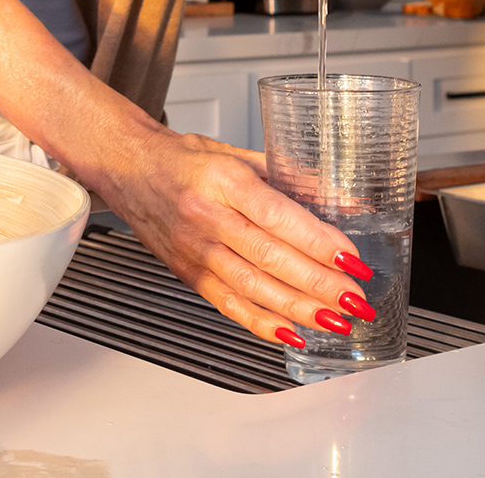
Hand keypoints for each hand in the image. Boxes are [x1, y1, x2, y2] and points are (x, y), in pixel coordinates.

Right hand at [102, 127, 371, 346]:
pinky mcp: (188, 274)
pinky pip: (229, 305)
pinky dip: (262, 323)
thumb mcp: (239, 153)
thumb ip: (291, 178)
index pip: (277, 215)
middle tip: (355, 299)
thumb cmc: (184, 158)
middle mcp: (207, 217)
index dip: (318, 242)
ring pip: (252, 287)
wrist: (128, 169)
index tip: (352, 259)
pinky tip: (292, 332)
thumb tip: (343, 200)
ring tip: (336, 319)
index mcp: (223, 179)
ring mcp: (195, 250)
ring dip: (299, 309)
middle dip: (319, 284)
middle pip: (269, 258)